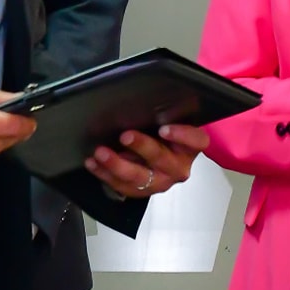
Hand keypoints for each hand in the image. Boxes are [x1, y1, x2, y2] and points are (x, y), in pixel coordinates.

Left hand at [87, 123, 210, 200]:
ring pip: (139, 177)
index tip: (164, 128)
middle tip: (125, 136)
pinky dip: (105, 174)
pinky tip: (93, 163)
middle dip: (141, 147)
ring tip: (101, 153)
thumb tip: (145, 98)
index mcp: (190, 147)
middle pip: (161, 158)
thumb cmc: (166, 135)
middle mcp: (178, 167)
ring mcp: (160, 182)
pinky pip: (123, 187)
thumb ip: (164, 114)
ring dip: (117, 164)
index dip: (181, 135)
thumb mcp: (171, 122)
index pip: (196, 141)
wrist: (163, 157)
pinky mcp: (143, 191)